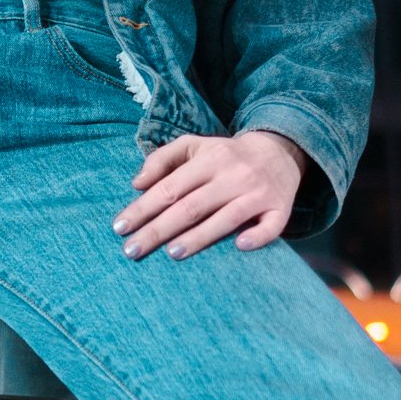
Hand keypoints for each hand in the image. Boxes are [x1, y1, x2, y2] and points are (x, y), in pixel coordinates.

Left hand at [114, 130, 303, 259]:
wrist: (280, 152)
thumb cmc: (226, 155)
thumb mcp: (194, 146)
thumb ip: (162, 159)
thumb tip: (136, 184)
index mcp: (209, 159)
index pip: (169, 187)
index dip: (142, 208)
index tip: (120, 228)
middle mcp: (233, 175)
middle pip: (191, 206)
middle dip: (159, 230)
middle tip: (132, 250)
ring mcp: (258, 193)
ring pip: (226, 217)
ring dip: (199, 237)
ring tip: (172, 253)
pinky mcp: (280, 208)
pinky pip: (270, 226)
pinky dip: (257, 236)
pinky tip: (239, 247)